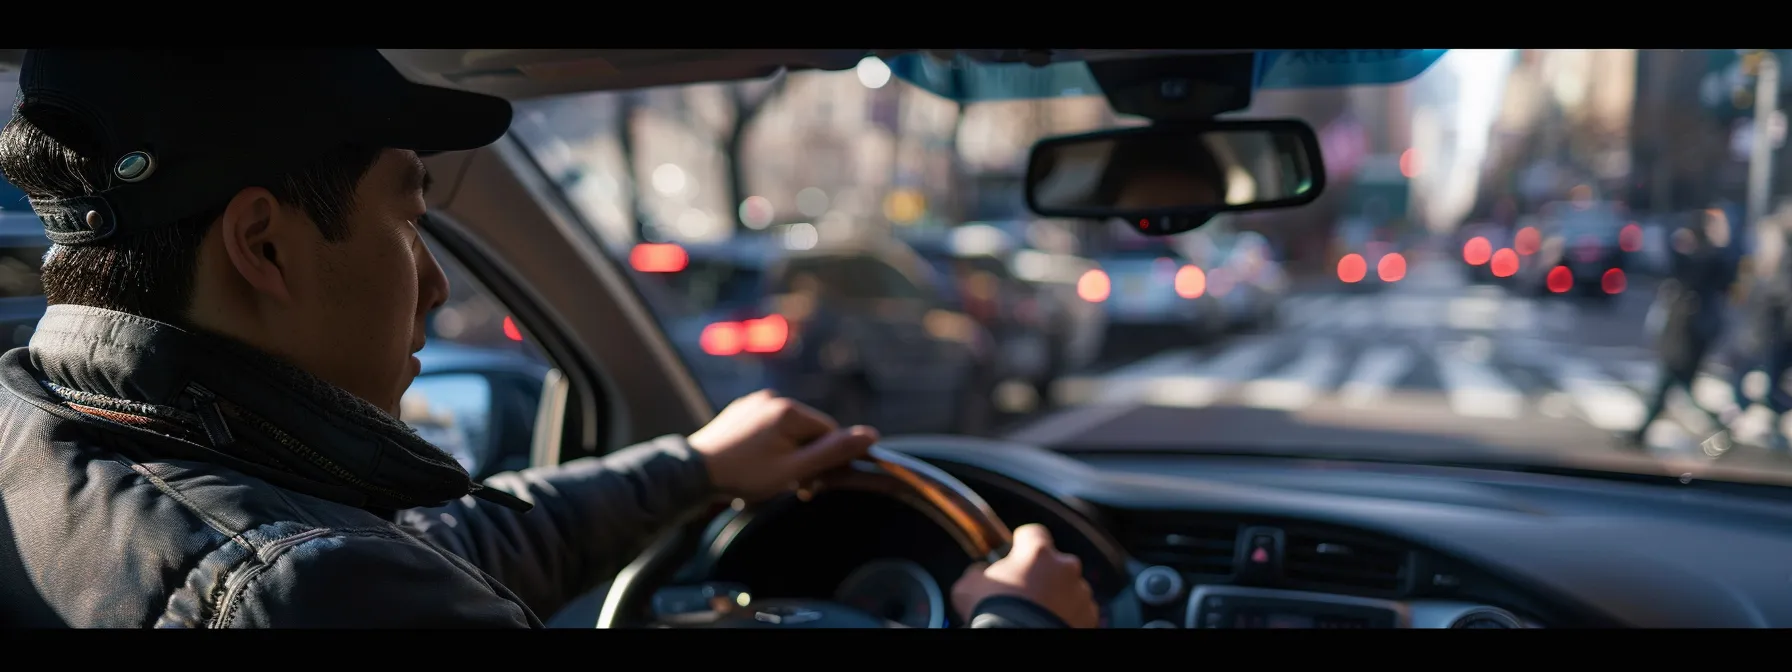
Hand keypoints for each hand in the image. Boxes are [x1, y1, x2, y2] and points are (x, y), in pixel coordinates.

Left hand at [687, 389, 877, 501]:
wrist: (692, 473)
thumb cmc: (744, 475)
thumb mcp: (794, 470)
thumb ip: (832, 452)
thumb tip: (871, 436)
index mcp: (788, 409)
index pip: (828, 431)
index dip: (826, 459)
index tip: (812, 484)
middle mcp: (772, 398)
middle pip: (808, 431)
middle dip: (806, 459)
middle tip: (792, 487)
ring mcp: (754, 403)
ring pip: (789, 432)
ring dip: (789, 455)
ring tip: (770, 479)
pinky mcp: (740, 412)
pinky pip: (768, 429)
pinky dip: (771, 448)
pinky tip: (757, 466)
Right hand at [950, 524, 1098, 627]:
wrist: (1016, 643)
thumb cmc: (993, 612)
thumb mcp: (969, 585)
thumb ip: (979, 570)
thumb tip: (981, 571)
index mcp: (1038, 551)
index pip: (1033, 533)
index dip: (1022, 544)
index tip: (1015, 555)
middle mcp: (1065, 567)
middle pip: (1054, 562)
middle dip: (1042, 573)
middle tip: (1024, 592)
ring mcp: (1081, 593)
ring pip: (1069, 587)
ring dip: (1056, 595)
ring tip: (1037, 613)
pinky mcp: (1090, 617)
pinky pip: (1078, 610)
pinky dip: (1067, 615)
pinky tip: (1048, 623)